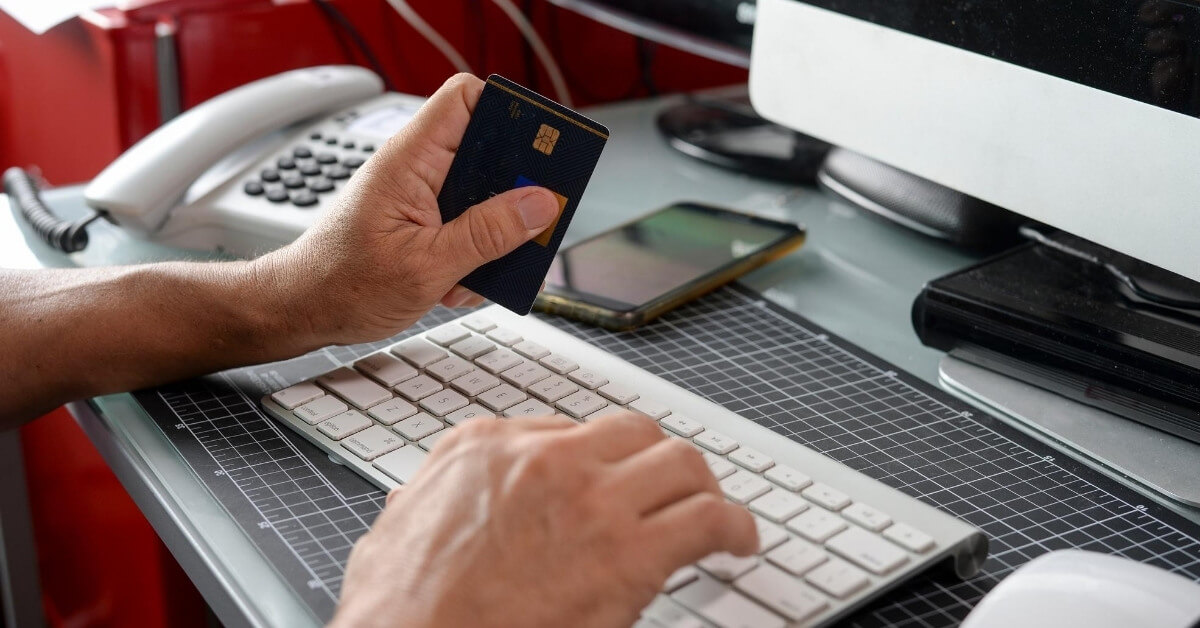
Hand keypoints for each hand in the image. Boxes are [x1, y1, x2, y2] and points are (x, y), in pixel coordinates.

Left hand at [255, 73, 561, 346]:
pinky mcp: (427, 222)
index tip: (540, 146)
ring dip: (496, 235)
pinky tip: (458, 283)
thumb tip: (539, 204)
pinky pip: (472, 226)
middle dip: (514, 191)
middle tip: (529, 222)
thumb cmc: (341, 283)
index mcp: (412, 160)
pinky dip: (476, 256)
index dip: (507, 112)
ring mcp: (424, 196)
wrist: (305, 310)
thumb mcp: (426, 265)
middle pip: (489, 151)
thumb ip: (487, 233)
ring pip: (486, 196)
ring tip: (480, 268)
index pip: (466, 98)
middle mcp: (419, 169)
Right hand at [331, 413, 757, 627]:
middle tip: (668, 488)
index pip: (566, 429)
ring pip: (679, 461)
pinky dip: (735, 527)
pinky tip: (739, 543)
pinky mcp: (630, 554)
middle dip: (654, 460)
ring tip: (709, 510)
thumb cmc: (399, 612)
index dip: (597, 461)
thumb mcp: (391, 533)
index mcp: (484, 447)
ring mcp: (590, 500)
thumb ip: (421, 501)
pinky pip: (709, 518)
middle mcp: (544, 459)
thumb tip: (417, 499)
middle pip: (632, 432)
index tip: (610, 480)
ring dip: (699, 486)